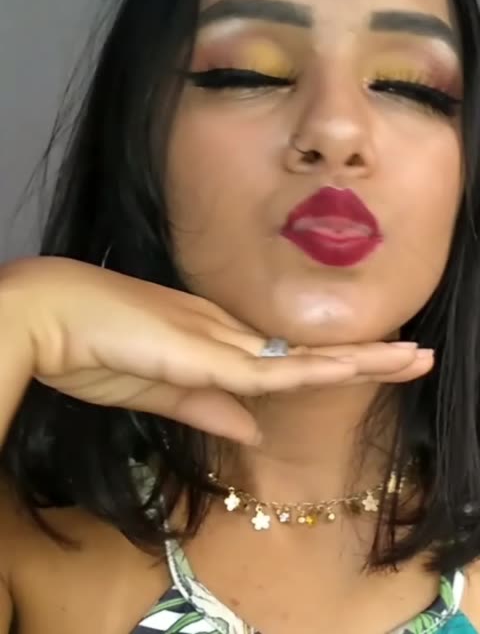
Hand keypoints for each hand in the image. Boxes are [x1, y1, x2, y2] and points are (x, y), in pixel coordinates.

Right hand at [0, 257, 432, 444]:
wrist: (46, 312)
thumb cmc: (90, 344)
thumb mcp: (155, 389)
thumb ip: (206, 405)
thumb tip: (252, 428)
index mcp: (212, 339)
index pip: (284, 356)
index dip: (330, 360)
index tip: (370, 362)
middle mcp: (224, 331)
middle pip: (306, 350)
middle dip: (364, 354)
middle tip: (418, 354)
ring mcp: (215, 337)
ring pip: (300, 354)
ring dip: (357, 358)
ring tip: (410, 358)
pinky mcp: (199, 349)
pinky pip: (264, 368)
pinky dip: (309, 370)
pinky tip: (350, 370)